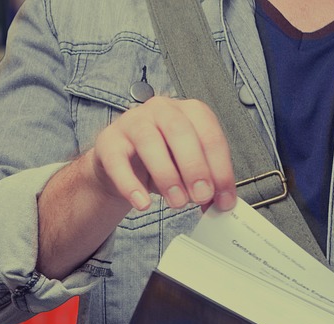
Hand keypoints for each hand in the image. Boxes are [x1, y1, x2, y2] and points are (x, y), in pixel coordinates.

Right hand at [84, 95, 237, 213]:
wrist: (124, 164)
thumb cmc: (165, 160)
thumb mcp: (191, 169)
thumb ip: (208, 183)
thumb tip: (222, 204)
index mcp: (191, 112)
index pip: (211, 135)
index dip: (221, 170)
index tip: (224, 199)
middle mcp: (162, 110)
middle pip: (180, 131)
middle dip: (195, 167)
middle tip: (202, 196)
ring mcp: (132, 121)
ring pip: (149, 141)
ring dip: (167, 175)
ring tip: (177, 202)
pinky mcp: (108, 140)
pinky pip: (117, 160)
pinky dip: (130, 185)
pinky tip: (143, 203)